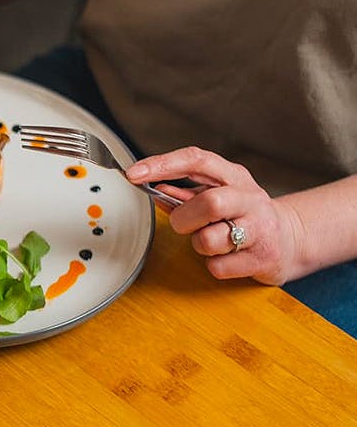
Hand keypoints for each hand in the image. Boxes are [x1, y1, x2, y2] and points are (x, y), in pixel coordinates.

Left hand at [125, 147, 299, 284]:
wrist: (292, 239)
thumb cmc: (244, 216)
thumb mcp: (219, 195)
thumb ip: (185, 194)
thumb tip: (153, 188)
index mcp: (235, 177)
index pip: (197, 160)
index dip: (162, 165)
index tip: (133, 174)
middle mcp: (250, 199)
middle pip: (209, 202)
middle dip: (185, 218)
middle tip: (185, 225)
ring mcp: (260, 228)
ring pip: (209, 240)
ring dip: (200, 245)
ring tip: (213, 242)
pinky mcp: (263, 258)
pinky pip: (218, 266)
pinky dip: (213, 265)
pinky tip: (227, 258)